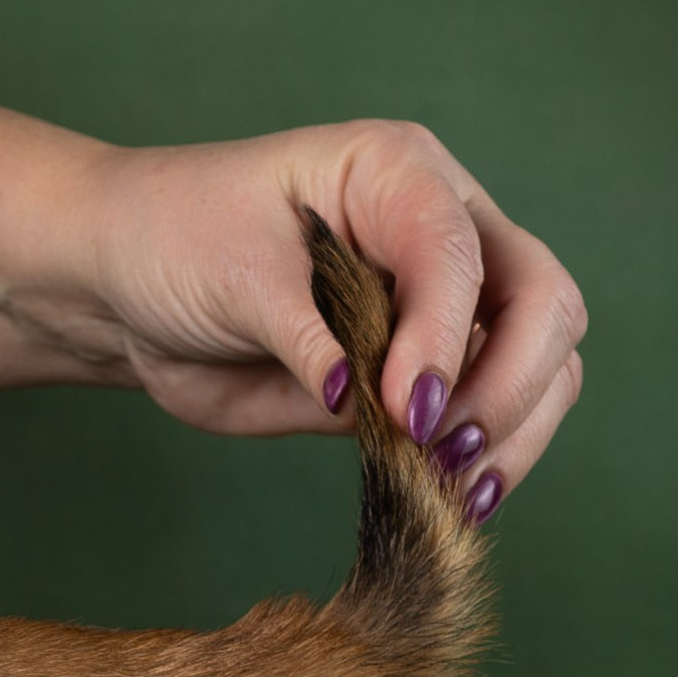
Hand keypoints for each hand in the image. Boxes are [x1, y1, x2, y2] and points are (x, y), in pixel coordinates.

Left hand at [82, 121, 586, 510]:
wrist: (131, 288)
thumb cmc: (176, 243)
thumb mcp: (232, 276)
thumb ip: (305, 335)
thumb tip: (356, 398)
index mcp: (398, 174)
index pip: (460, 251)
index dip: (445, 335)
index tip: (406, 409)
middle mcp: (444, 229)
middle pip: (541, 304)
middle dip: (506, 385)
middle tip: (439, 448)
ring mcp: (445, 304)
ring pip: (545, 363)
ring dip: (513, 431)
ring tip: (454, 488)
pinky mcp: (423, 373)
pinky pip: (495, 414)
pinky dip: (494, 459)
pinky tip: (456, 502)